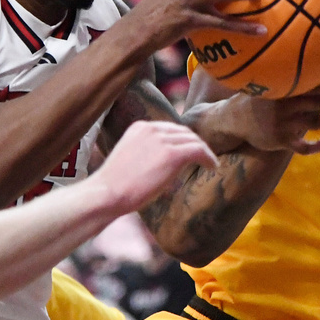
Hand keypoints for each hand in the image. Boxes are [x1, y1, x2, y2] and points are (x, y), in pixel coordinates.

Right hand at [93, 121, 217, 212]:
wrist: (108, 192)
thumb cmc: (115, 185)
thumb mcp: (130, 158)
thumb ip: (147, 152)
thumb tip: (165, 163)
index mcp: (140, 127)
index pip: (169, 128)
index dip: (183, 139)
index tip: (190, 151)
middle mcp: (152, 128)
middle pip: (183, 132)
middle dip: (195, 144)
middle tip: (203, 157)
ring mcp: (162, 140)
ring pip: (193, 140)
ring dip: (203, 151)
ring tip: (209, 163)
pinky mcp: (172, 154)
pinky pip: (198, 150)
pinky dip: (208, 157)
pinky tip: (212, 167)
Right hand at [211, 79, 319, 154]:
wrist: (234, 120)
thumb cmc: (256, 99)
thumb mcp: (266, 84)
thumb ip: (284, 76)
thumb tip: (302, 56)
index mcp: (283, 91)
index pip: (310, 87)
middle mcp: (285, 107)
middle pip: (317, 102)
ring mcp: (284, 126)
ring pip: (316, 123)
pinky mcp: (281, 141)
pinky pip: (304, 147)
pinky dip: (317, 145)